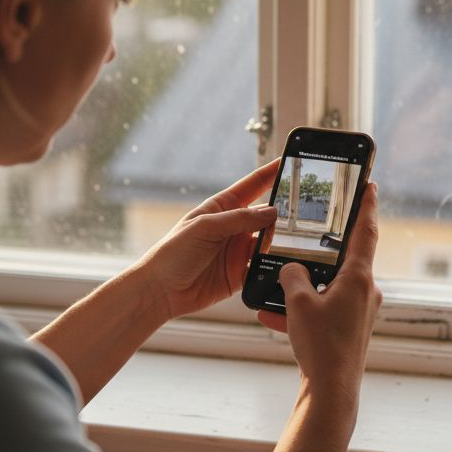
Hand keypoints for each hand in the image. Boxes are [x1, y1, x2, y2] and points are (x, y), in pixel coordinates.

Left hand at [137, 159, 280, 320]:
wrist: (161, 290)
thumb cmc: (173, 252)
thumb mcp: (205, 227)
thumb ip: (238, 219)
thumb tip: (271, 212)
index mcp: (222, 208)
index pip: (252, 185)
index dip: (270, 173)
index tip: (288, 161)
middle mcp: (233, 227)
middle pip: (265, 215)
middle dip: (278, 214)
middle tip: (290, 216)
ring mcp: (237, 250)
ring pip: (268, 242)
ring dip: (273, 243)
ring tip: (270, 247)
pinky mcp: (240, 273)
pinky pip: (263, 268)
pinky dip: (270, 266)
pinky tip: (272, 266)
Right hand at [258, 182, 382, 405]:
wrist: (331, 391)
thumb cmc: (321, 345)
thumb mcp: (298, 302)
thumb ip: (291, 275)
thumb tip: (291, 269)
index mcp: (358, 277)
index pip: (366, 230)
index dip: (367, 205)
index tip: (370, 184)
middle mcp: (365, 291)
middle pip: (345, 258)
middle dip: (324, 248)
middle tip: (312, 231)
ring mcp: (359, 312)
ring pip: (329, 287)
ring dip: (304, 286)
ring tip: (278, 287)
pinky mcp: (349, 330)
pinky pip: (323, 310)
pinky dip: (302, 311)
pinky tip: (273, 317)